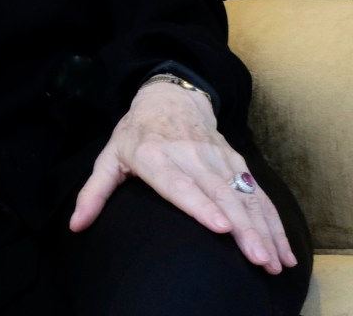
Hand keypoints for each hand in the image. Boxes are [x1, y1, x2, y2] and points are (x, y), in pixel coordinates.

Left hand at [69, 82, 297, 274]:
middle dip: (241, 227)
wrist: (168, 96)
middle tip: (257, 259)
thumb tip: (75, 225)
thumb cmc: (135, 132)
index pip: (178, 182)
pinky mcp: (234, 159)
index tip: (220, 227)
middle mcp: (187, 154)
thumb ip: (94, 192)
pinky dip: (272, 220)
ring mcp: (214, 155)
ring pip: (242, 194)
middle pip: (217, 192)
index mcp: (152, 154)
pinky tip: (283, 248)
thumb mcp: (109, 157)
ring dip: (262, 228)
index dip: (200, 205)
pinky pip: (256, 192)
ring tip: (272, 261)